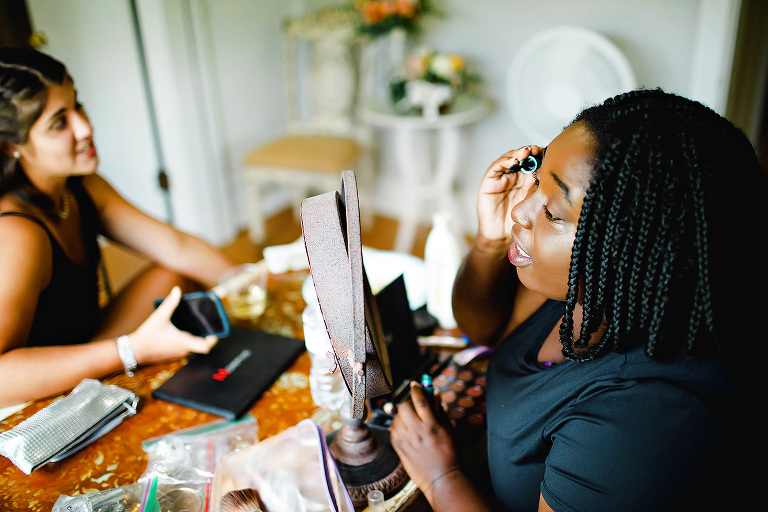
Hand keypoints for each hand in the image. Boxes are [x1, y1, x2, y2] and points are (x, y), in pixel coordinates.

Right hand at [128, 286, 217, 364]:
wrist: (133, 351)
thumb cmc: (147, 335)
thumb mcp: (159, 316)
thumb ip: (170, 303)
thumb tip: (177, 290)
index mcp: (184, 342)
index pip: (206, 346)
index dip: (213, 339)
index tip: (214, 330)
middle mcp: (184, 350)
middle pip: (201, 344)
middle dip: (204, 334)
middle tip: (204, 322)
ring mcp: (178, 354)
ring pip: (192, 346)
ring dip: (194, 336)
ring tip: (193, 324)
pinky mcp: (173, 355)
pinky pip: (185, 348)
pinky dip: (186, 340)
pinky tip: (180, 330)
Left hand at [390, 383, 459, 499]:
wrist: (442, 479)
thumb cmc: (450, 455)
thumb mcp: (449, 430)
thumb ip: (440, 411)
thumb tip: (435, 396)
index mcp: (431, 425)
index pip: (420, 400)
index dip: (417, 389)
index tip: (415, 385)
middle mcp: (417, 432)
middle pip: (404, 407)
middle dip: (408, 403)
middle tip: (414, 406)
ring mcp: (406, 441)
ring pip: (396, 419)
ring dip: (402, 415)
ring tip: (410, 419)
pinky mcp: (400, 450)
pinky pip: (393, 432)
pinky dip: (397, 428)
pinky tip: (405, 430)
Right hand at [476, 145, 543, 242]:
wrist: (500, 234)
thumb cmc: (515, 221)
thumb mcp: (530, 202)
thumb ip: (535, 187)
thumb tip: (544, 172)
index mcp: (526, 181)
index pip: (533, 164)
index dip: (540, 157)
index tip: (548, 152)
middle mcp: (514, 177)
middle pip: (522, 159)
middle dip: (530, 152)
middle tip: (537, 149)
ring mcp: (502, 177)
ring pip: (509, 159)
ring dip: (517, 154)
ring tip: (526, 153)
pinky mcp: (490, 180)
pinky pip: (496, 167)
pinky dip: (504, 161)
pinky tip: (513, 161)